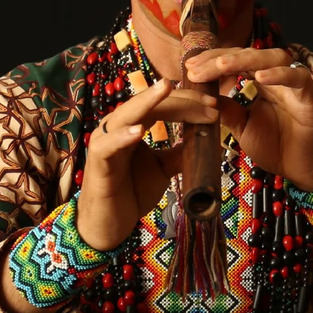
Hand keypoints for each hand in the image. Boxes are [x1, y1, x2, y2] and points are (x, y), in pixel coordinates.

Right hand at [77, 79, 218, 251]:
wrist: (108, 224)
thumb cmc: (132, 191)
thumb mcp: (163, 169)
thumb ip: (179, 153)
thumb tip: (205, 140)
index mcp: (134, 125)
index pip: (163, 104)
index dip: (189, 101)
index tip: (215, 104)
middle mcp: (118, 128)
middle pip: (150, 103)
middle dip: (180, 100)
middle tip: (208, 102)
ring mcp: (105, 143)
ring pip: (126, 114)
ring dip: (148, 102)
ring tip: (166, 89)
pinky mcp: (97, 163)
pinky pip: (107, 146)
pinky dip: (122, 136)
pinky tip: (139, 130)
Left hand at [184, 48, 312, 190]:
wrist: (300, 169)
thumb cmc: (275, 146)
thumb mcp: (241, 127)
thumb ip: (225, 109)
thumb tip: (201, 95)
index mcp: (260, 82)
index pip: (236, 61)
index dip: (213, 61)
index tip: (190, 68)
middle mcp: (277, 78)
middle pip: (251, 55)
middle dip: (222, 59)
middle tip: (198, 68)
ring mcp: (294, 84)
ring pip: (274, 57)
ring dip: (247, 59)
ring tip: (223, 66)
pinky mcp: (309, 96)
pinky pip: (297, 77)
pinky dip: (280, 75)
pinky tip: (260, 77)